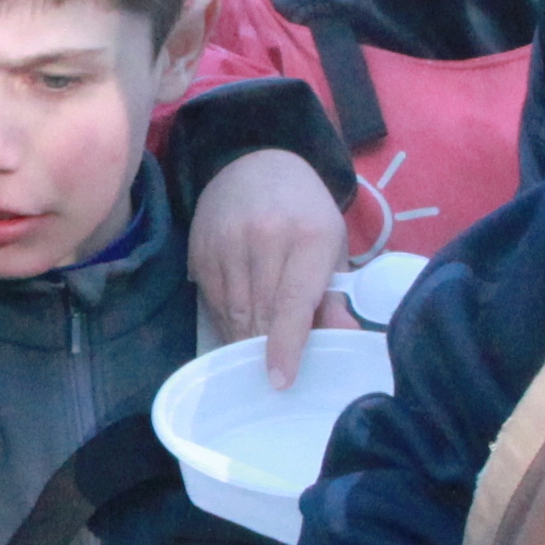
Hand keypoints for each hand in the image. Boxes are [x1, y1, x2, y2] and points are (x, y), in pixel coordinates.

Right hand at [184, 147, 356, 387]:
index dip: (286, 346)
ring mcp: (227, 242)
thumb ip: (334, 295)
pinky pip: (214, 302)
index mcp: (309, 237)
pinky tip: (239, 324)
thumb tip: (343, 338)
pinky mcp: (201, 250)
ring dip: (244, 339)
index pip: (294, 303)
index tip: (280, 380)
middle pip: (261, 314)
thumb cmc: (304, 213)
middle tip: (271, 370)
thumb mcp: (331, 245)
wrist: (256, 165)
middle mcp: (264, 237)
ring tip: (255, 351)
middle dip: (265, 349)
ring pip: (234, 312)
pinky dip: (227, 321)